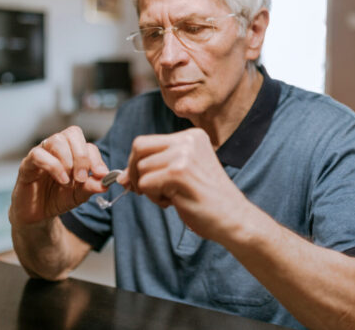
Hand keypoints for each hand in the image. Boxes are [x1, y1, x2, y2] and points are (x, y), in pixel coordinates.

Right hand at [10, 126, 108, 225]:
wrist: (38, 215)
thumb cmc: (58, 198)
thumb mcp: (80, 194)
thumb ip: (92, 186)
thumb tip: (107, 182)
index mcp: (73, 153)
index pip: (88, 145)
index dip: (96, 159)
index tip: (101, 174)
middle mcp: (58, 148)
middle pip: (73, 133)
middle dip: (82, 155)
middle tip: (82, 177)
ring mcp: (42, 153)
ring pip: (57, 140)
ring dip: (68, 160)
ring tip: (69, 181)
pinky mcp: (27, 163)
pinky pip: (39, 154)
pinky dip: (53, 166)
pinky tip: (60, 180)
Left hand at [119, 128, 250, 241]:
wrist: (234, 218)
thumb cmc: (208, 199)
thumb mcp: (184, 172)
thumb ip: (157, 166)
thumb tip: (120, 176)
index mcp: (192, 136)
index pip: (146, 141)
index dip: (135, 162)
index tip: (139, 180)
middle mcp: (188, 140)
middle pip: (139, 148)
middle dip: (134, 172)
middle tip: (145, 190)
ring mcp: (183, 155)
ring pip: (141, 169)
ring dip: (149, 189)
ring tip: (171, 197)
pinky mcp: (178, 173)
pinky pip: (145, 184)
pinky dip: (154, 198)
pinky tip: (173, 203)